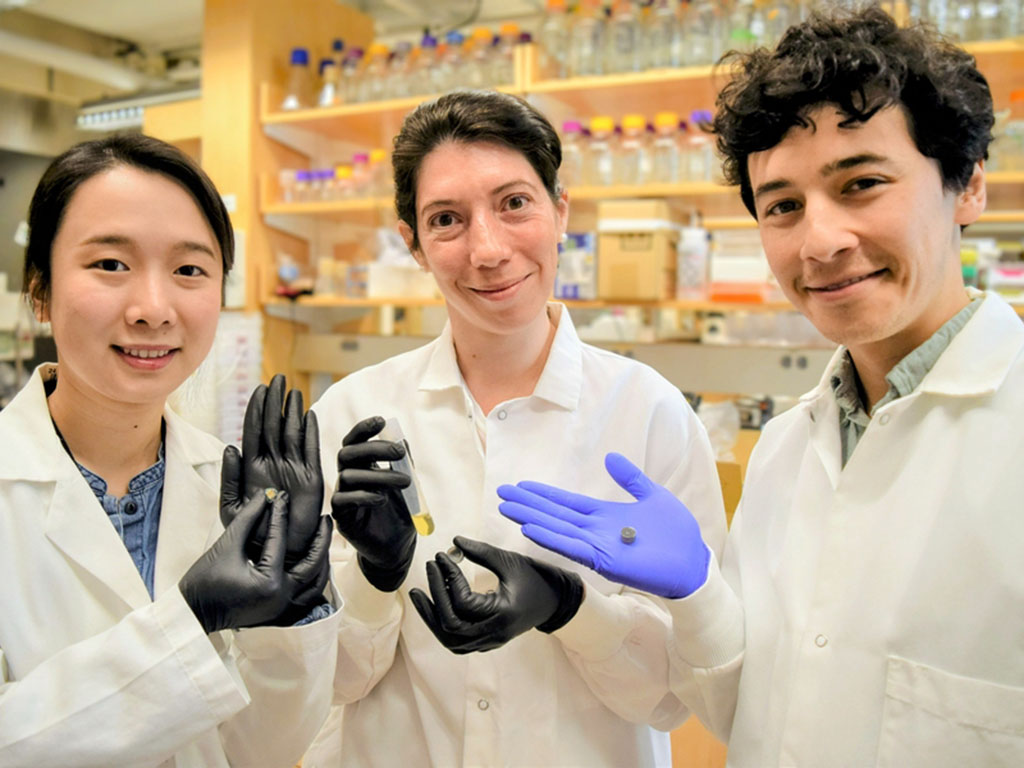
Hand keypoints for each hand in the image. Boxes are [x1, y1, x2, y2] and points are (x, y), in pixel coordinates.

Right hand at [180, 490, 331, 632]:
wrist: (193, 613)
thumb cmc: (203, 582)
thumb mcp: (226, 545)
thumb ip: (248, 518)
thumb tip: (266, 495)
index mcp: (269, 582)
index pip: (280, 541)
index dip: (281, 514)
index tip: (283, 496)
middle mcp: (282, 598)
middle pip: (314, 564)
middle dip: (322, 539)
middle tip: (325, 519)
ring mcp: (284, 609)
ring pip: (317, 583)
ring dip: (323, 560)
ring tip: (324, 539)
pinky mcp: (281, 614)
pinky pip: (309, 595)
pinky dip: (315, 579)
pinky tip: (315, 563)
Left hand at [221, 374, 323, 566]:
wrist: (276, 554)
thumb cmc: (250, 534)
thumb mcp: (230, 507)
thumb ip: (229, 477)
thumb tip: (230, 447)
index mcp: (252, 467)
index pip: (253, 430)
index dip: (256, 409)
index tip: (258, 387)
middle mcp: (273, 464)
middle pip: (273, 425)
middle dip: (274, 402)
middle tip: (277, 378)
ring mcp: (293, 469)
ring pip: (292, 433)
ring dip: (292, 412)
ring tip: (293, 390)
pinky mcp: (311, 479)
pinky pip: (311, 450)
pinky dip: (311, 433)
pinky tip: (309, 415)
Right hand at [330, 416, 415, 591]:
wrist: (397, 547)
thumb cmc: (399, 514)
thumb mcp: (407, 485)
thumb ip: (404, 464)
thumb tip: (402, 439)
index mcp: (362, 467)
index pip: (354, 442)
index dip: (363, 429)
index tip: (381, 421)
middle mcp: (349, 478)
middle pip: (348, 453)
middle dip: (374, 448)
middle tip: (399, 452)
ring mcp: (343, 497)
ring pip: (348, 475)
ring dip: (379, 475)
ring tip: (405, 482)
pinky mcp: (342, 517)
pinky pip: (343, 500)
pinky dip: (364, 495)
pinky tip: (382, 498)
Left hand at [408, 536, 583, 653]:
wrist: (555, 601)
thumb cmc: (535, 579)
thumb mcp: (510, 561)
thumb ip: (482, 552)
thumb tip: (454, 541)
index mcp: (502, 614)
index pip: (463, 602)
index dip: (448, 577)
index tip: (441, 556)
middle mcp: (495, 633)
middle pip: (451, 627)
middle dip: (435, 598)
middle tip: (428, 570)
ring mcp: (491, 641)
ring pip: (451, 641)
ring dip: (432, 618)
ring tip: (419, 595)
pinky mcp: (487, 641)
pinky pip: (458, 642)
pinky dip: (442, 625)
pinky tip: (434, 606)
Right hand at [497, 452, 709, 598]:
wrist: (694, 562)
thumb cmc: (677, 534)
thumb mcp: (652, 495)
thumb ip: (631, 478)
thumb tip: (611, 458)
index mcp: (605, 515)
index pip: (567, 503)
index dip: (544, 495)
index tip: (521, 486)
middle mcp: (595, 531)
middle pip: (555, 515)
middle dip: (529, 505)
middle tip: (502, 494)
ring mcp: (597, 546)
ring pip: (557, 530)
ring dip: (532, 519)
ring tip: (508, 508)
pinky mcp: (604, 560)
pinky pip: (572, 548)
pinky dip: (551, 538)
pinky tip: (531, 529)